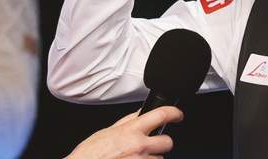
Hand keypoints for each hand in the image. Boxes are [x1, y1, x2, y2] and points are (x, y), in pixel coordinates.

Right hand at [66, 106, 182, 158]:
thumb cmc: (89, 155)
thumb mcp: (106, 132)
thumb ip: (126, 122)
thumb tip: (140, 114)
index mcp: (130, 131)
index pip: (161, 114)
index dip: (174, 113)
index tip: (178, 114)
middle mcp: (138, 147)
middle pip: (167, 142)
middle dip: (162, 143)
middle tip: (154, 144)